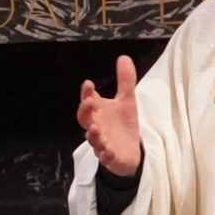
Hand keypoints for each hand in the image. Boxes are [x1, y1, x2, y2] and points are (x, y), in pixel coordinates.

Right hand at [77, 54, 142, 174]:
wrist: (129, 152)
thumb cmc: (123, 125)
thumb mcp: (127, 101)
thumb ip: (125, 81)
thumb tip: (123, 57)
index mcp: (98, 112)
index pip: (88, 101)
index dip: (86, 93)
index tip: (89, 84)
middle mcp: (96, 127)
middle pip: (84, 119)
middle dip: (85, 111)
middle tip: (89, 102)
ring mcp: (102, 143)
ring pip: (93, 139)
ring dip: (92, 134)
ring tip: (95, 128)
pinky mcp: (110, 158)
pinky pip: (105, 158)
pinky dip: (106, 155)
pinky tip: (109, 151)